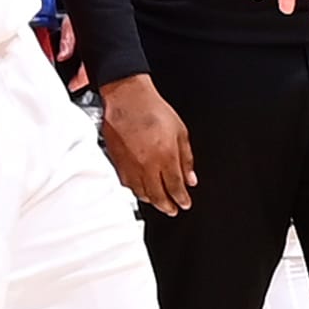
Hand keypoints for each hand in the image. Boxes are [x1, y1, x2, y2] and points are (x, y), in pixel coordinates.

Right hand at [101, 76, 195, 214]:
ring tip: (159, 203)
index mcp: (166, 156)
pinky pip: (127, 184)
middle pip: (158, 195)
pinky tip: (141, 191)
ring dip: (152, 201)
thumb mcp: (180, 131)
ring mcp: (130, 165)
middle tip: (172, 210)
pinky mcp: (117, 163)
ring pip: (142, 193)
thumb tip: (191, 178)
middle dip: (167, 206)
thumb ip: (186, 158)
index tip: (184, 204)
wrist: (127, 99)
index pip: (175, 187)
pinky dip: (137, 191)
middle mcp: (147, 165)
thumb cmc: (152, 110)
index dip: (181, 199)